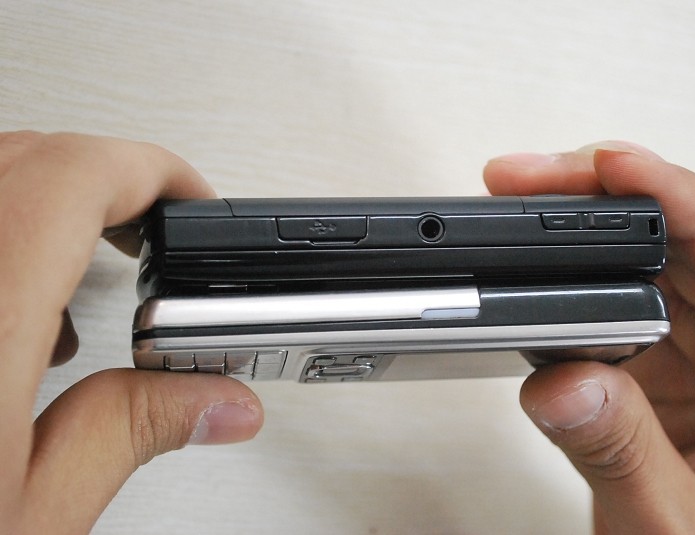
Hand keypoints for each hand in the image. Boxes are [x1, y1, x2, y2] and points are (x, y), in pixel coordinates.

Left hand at [0, 132, 262, 534]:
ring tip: (80, 284)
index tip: (196, 204)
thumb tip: (222, 403)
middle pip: (27, 158)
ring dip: (42, 205)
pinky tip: (13, 320)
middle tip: (155, 231)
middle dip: (109, 181)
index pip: (75, 175)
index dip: (154, 172)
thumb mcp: (28, 515)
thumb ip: (128, 437)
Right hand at [485, 142, 694, 532]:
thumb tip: (560, 383)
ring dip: (587, 243)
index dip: (678, 203)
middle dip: (608, 206)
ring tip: (528, 225)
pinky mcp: (676, 373)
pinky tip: (541, 279)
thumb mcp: (688, 534)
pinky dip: (576, 294)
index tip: (611, 166)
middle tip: (536, 183)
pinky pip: (625, 312)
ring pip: (655, 271)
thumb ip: (625, 458)